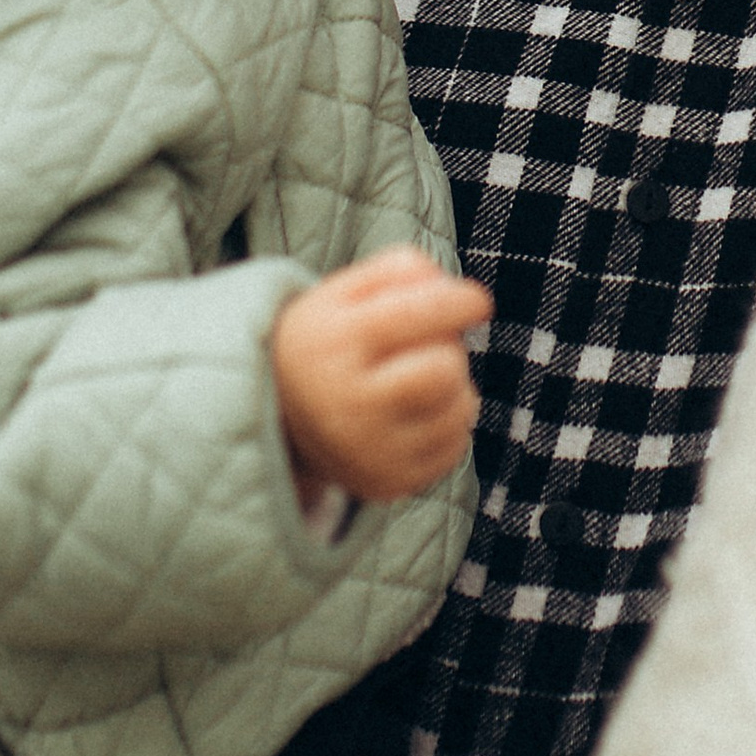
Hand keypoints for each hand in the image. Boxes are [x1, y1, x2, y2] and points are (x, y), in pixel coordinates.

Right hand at [271, 248, 489, 503]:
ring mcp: (368, 453)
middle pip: (446, 369)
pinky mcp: (389, 485)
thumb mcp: (344, 290)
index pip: (415, 316)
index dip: (459, 302)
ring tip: (417, 380)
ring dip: (453, 387)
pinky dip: (447, 424)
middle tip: (426, 347)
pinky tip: (416, 414)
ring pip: (459, 410)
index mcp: (333, 344)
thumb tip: (454, 291)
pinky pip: (455, 447)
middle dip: (449, 350)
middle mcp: (347, 405)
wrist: (278, 418)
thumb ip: (400, 270)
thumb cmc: (328, 340)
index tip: (478, 301)